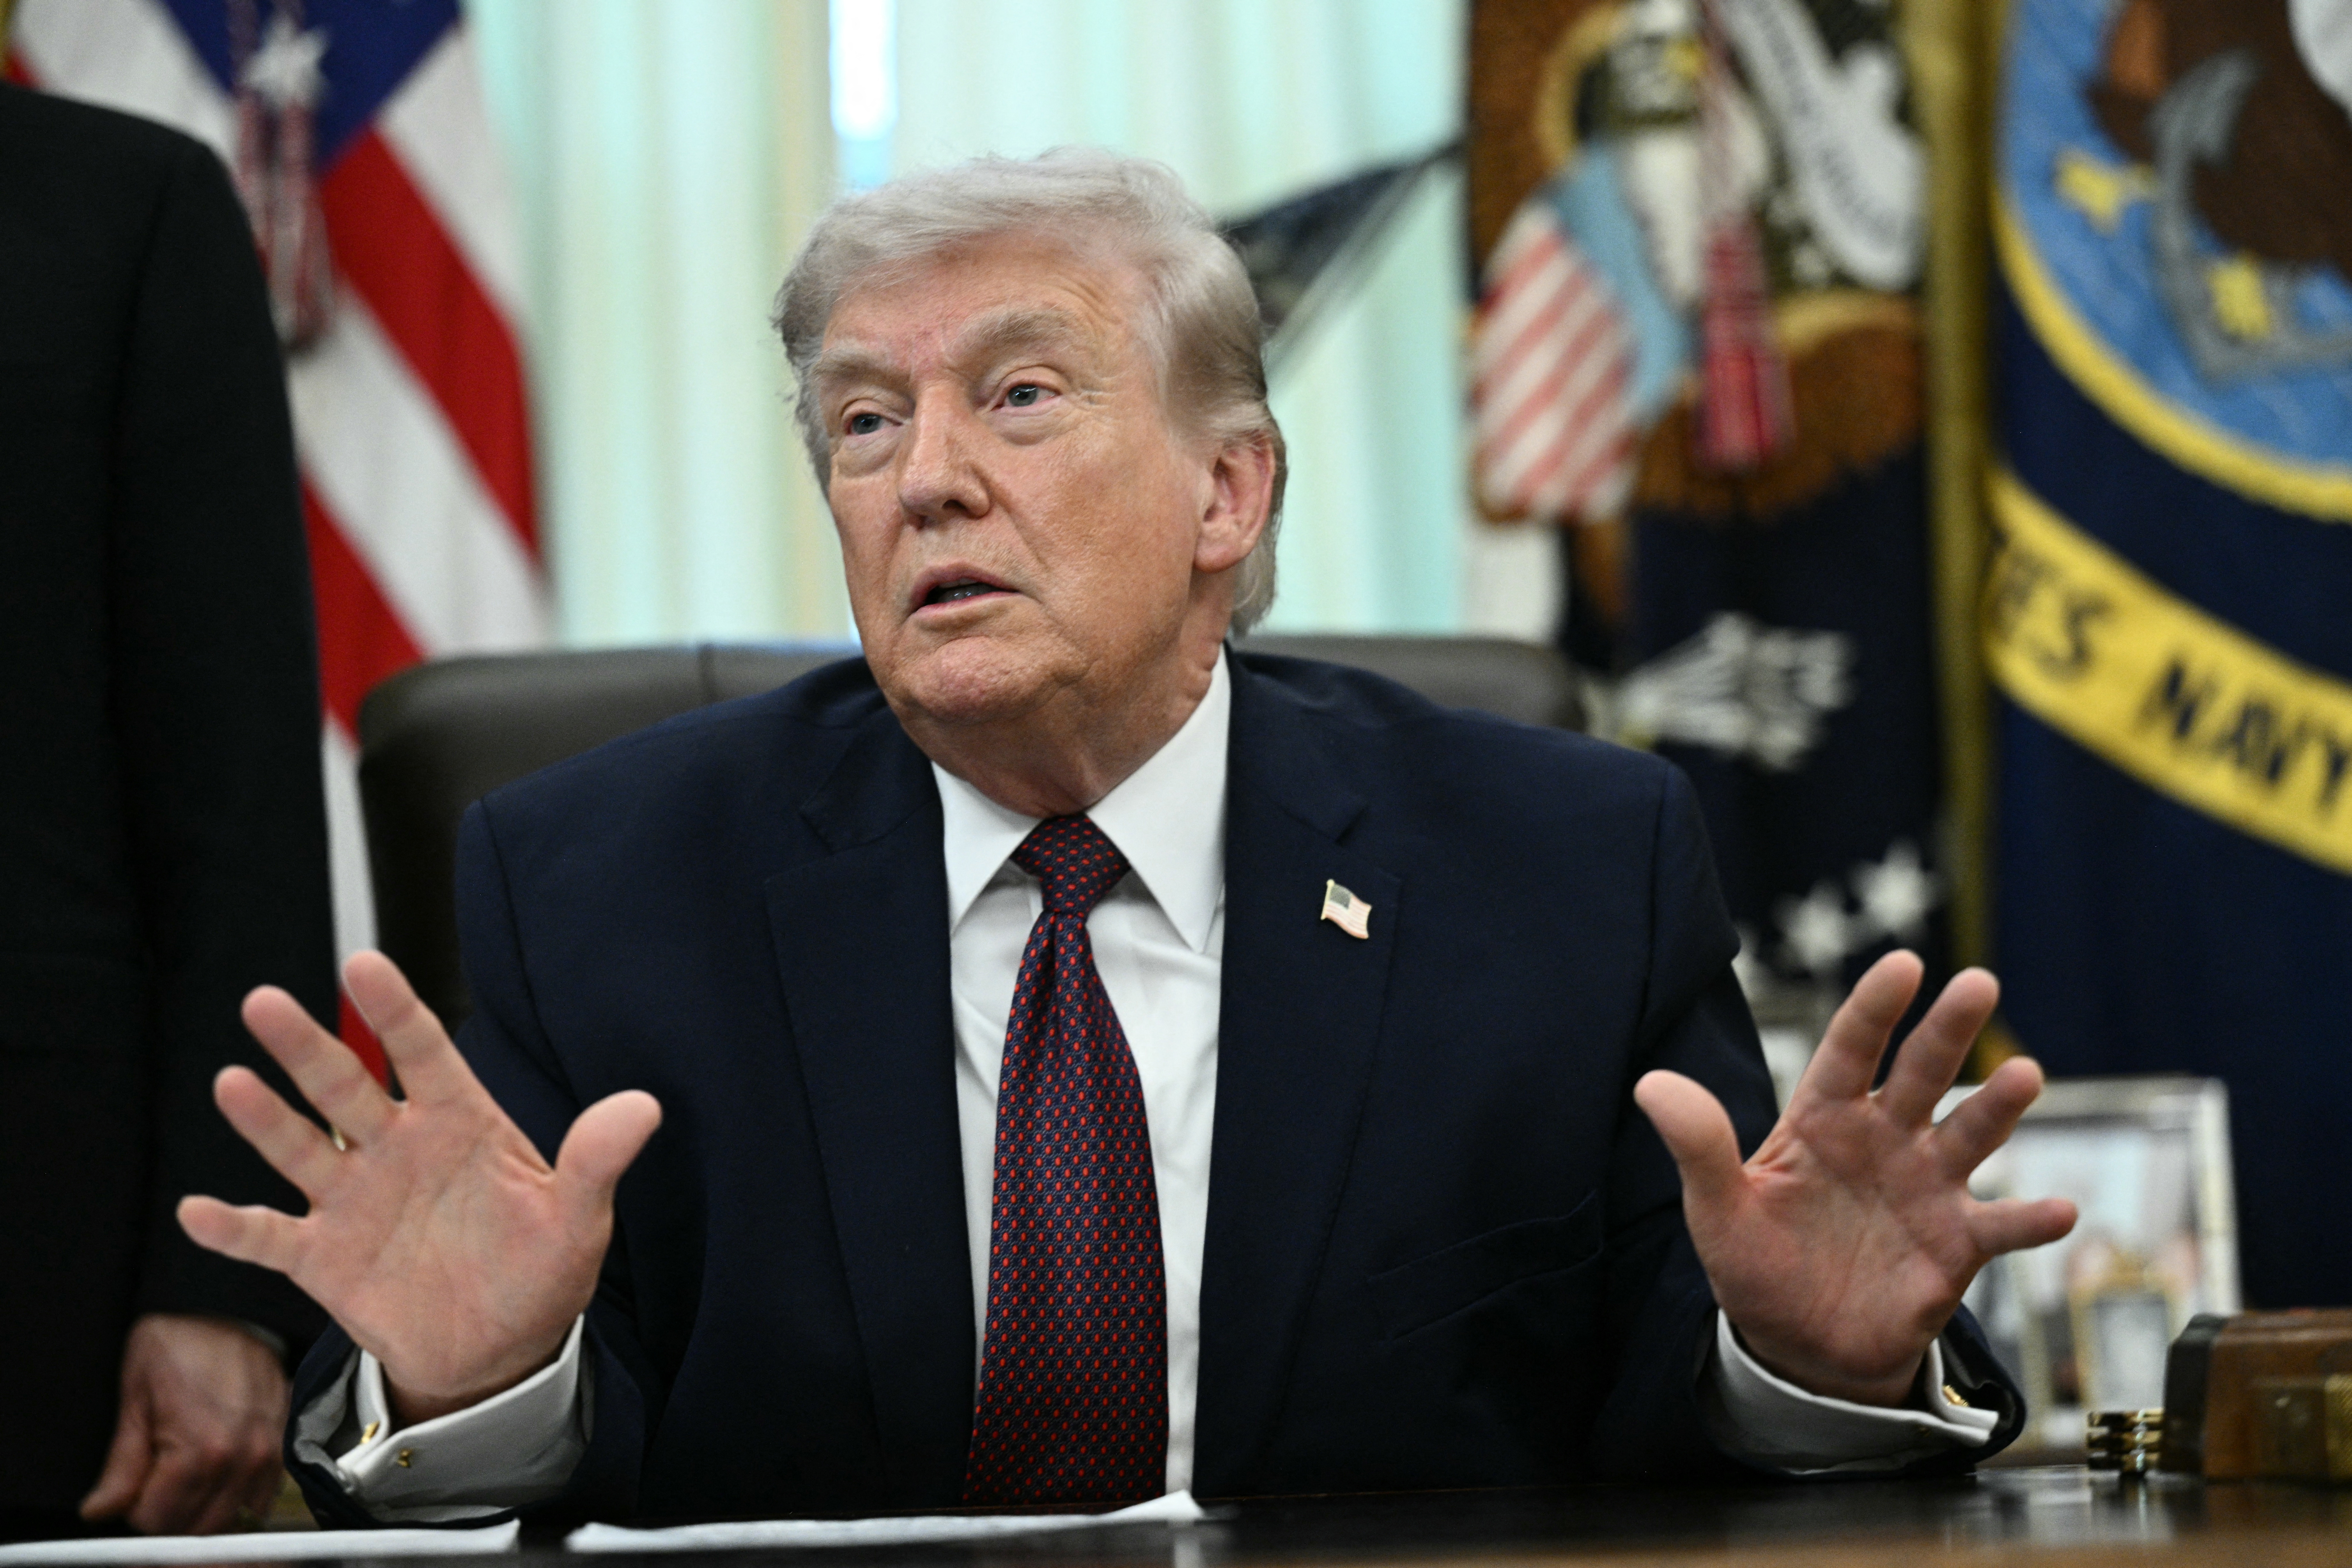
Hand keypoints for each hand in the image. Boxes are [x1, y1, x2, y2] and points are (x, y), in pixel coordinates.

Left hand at [79, 1314, 287, 1534]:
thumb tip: (99, 1510)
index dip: (134, 1510)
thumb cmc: (177, 1340)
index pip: (158, 1521)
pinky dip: (236, 1496)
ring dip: (203, 1510)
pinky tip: (216, 1472)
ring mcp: (270, 1452)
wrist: (230, 1302)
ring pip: (231, 1518)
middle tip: (152, 1484)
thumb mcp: (135, 1397)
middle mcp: (243, 1459)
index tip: (128, 1487)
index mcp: (201, 1450)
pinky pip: (262, 1495)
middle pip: (197, 1527)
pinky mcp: (284, 1442)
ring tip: (183, 1479)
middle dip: (169, 1515)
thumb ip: (121, 1463)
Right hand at [178, 952, 660, 1424]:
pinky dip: (233, 1228)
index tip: (363, 964)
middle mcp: (397, 1150)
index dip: (394, 1009)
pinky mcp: (325, 1257)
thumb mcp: (578, 1217)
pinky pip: (270, 1237)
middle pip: (346, 1086)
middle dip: (306, 1047)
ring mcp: (355, 1201)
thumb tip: (644, 1107)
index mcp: (458, 1125)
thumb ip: (598, 1160)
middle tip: (265, 1001)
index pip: (424, 1053)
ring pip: (301, 1147)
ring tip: (232, 1082)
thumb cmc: (540, 1270)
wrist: (501, 1348)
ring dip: (265, 1118)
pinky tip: (198, 1211)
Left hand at [1634, 950, 2076, 1406]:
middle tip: (1978, 982)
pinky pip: (2000, 1228)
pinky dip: (2030, 1220)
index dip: (1872, 1007)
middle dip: (1948, 1029)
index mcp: (1823, 1121)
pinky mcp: (1956, 1247)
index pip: (1847, 1050)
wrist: (1797, 1344)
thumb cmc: (1756, 1264)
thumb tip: (1650, 1083)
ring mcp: (1926, 1189)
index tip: (1902, 964)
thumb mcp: (1715, 1208)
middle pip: (1919, 1073)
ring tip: (2025, 1074)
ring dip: (1997, 1106)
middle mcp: (1883, 1141)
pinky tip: (2061, 1210)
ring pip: (1968, 1135)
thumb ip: (1696, 1145)